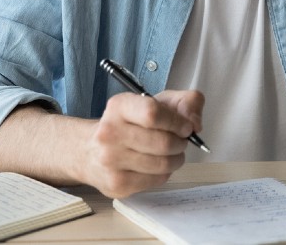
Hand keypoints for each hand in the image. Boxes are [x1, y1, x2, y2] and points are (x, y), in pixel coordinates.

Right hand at [83, 89, 203, 197]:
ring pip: (162, 164)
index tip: (185, 126)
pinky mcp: (116, 183)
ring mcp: (110, 160)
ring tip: (172, 154)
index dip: (177, 121)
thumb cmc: (129, 124)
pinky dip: (165, 173)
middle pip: (162, 142)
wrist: (90, 151)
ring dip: (176, 159)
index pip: (153, 113)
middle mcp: (109, 132)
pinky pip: (156, 180)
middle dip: (180, 143)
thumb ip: (186, 102)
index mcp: (119, 106)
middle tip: (180, 141)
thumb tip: (195, 124)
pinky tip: (158, 165)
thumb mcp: (156, 101)